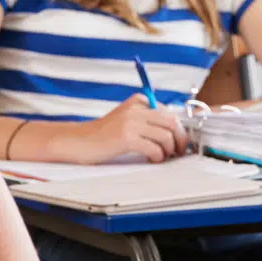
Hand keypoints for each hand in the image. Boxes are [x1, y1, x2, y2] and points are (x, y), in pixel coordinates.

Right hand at [53, 95, 189, 163]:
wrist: (79, 141)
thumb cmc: (104, 134)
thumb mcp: (128, 119)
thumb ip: (149, 120)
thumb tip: (176, 132)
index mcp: (139, 101)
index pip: (170, 113)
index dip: (180, 129)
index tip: (182, 142)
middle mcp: (136, 108)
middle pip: (172, 122)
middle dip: (180, 139)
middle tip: (179, 152)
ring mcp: (131, 122)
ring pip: (166, 135)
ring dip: (169, 150)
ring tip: (162, 157)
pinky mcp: (126, 137)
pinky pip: (154, 148)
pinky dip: (158, 156)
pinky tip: (152, 159)